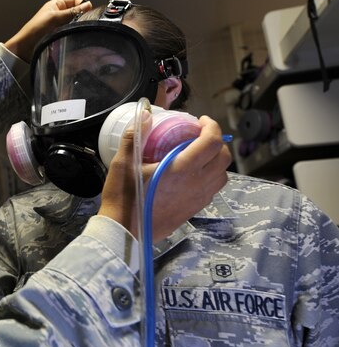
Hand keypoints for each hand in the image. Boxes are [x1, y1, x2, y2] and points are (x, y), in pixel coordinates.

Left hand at [3, 0, 91, 61]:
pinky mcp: (61, 33)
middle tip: (78, 24)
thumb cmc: (36, 29)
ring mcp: (61, 23)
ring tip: (72, 31)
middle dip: (80, 16)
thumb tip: (88, 4)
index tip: (84, 13)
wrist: (26, 46)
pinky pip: (71, 30)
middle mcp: (60, 12)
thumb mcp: (55, 17)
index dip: (81, 4)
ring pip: (75, 21)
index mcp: (57, 4)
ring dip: (76, 26)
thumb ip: (72, 11)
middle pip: (77, 11)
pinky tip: (71, 36)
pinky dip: (72, 32)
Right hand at [98, 114, 230, 241]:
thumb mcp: (123, 163)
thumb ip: (135, 137)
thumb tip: (146, 115)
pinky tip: (192, 176)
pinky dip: (210, 177)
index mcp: (182, 168)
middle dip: (215, 141)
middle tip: (199, 136)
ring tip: (198, 155)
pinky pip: (213, 189)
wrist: (125, 232)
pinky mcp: (194, 210)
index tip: (200, 121)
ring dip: (216, 161)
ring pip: (222, 175)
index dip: (211, 126)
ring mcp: (198, 198)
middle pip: (223, 157)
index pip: (211, 142)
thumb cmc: (124, 196)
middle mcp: (197, 183)